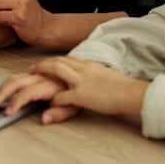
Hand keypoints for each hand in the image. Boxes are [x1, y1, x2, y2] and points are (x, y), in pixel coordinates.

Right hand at [0, 69, 78, 122]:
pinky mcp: (40, 71)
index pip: (28, 93)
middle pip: (17, 81)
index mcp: (52, 85)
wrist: (90, 78)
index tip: (7, 112)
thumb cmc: (83, 93)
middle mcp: (44, 76)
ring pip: (17, 76)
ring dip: (3, 87)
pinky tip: (5, 88)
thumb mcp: (77, 107)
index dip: (16, 102)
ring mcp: (41, 73)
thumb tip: (43, 119)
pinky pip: (22, 73)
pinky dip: (10, 81)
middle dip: (2, 92)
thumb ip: (59, 112)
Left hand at [29, 56, 147, 122]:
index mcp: (90, 65)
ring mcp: (81, 80)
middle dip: (43, 64)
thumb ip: (97, 77)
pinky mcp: (81, 95)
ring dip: (42, 73)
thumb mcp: (108, 78)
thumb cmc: (124, 88)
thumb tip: (94, 81)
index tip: (47, 63)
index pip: (68, 58)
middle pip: (58, 61)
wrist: (131, 93)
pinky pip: (62, 96)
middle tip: (33, 68)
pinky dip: (53, 100)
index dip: (55, 61)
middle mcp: (83, 69)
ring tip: (33, 80)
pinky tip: (48, 105)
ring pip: (55, 71)